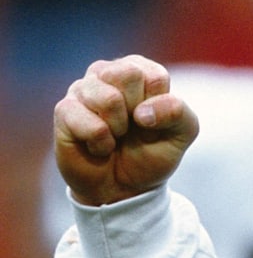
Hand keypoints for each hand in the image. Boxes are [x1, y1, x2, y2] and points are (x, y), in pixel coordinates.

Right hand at [53, 55, 198, 206]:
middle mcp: (108, 72)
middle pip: (128, 75)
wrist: (122, 187)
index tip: (152, 122)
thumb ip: (178, 112)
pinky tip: (99, 145)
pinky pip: (91, 124)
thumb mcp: (182, 133)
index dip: (159, 107)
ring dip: (119, 129)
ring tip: (116, 136)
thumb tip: (142, 112)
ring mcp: (82, 89)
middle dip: (137, 112)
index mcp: (140, 70)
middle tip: (132, 128)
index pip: (156, 77)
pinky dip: (101, 143)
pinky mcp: (64, 110)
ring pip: (108, 99)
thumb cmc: (152, 152)